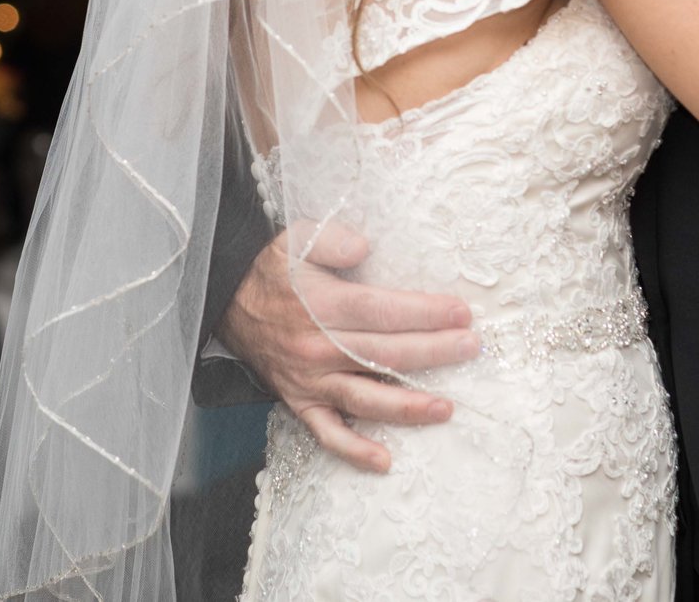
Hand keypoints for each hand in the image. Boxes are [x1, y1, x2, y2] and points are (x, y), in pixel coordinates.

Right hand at [217, 220, 478, 472]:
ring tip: (446, 408)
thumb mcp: (296, 238)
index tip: (461, 313)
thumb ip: (332, 240)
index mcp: (320, 305)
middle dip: (433, 352)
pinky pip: (327, 433)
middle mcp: (317, 348)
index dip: (424, 313)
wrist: (227, 299)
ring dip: (407, 407)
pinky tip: (385, 459)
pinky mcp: (300, 402)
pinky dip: (354, 450)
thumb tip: (364, 249)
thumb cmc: (273, 268)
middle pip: (384, 355)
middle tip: (471, 348)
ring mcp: (309, 380)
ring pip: (364, 400)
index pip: (382, 312)